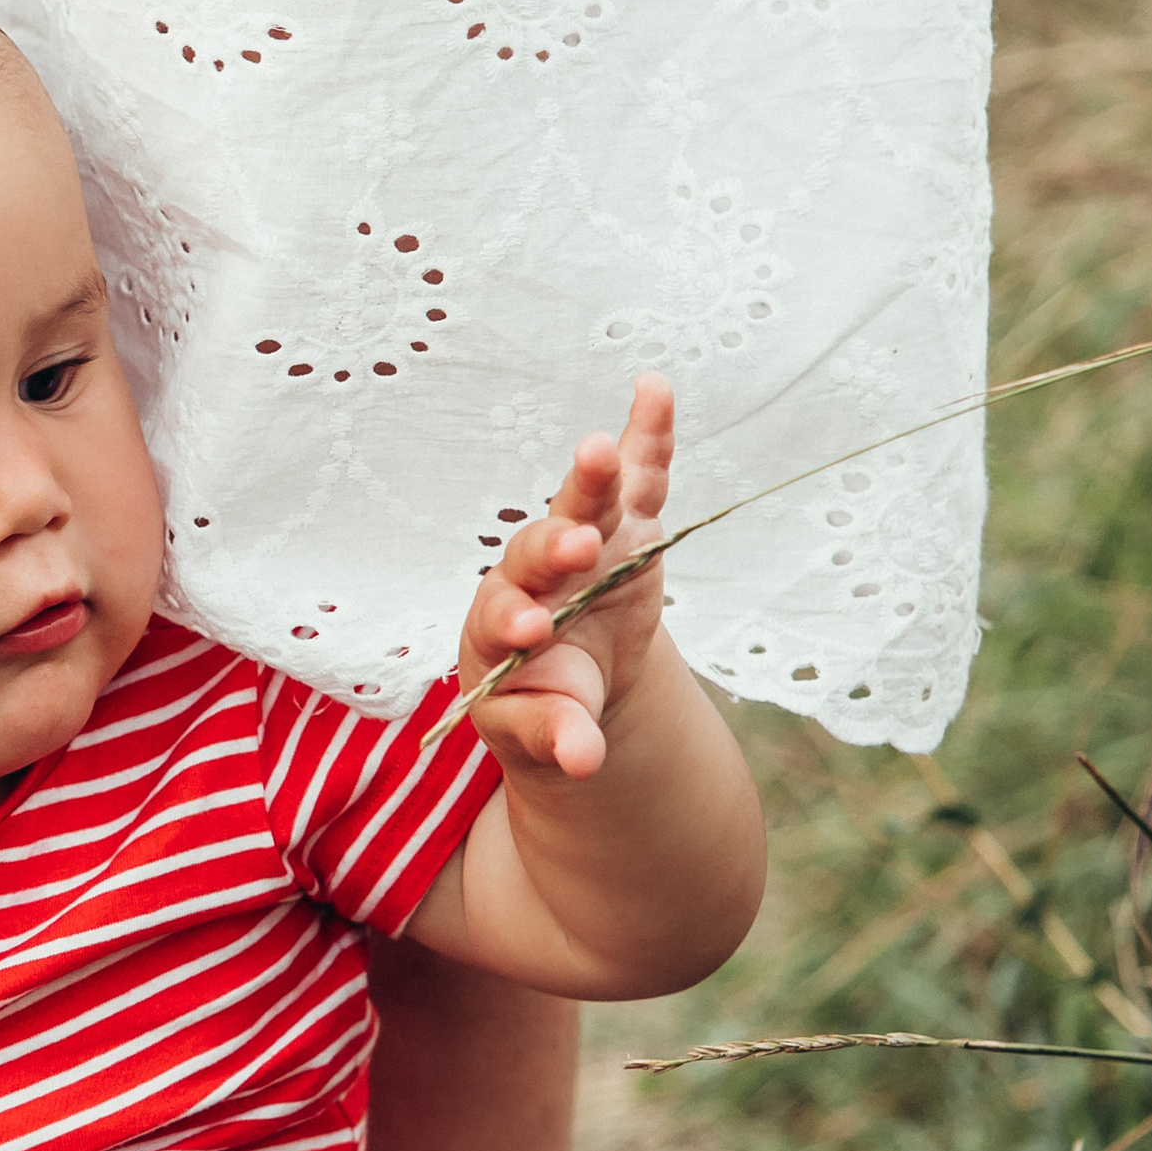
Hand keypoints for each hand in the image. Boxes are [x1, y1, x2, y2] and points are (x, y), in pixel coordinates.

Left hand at [459, 374, 674, 782]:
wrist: (574, 674)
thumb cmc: (542, 703)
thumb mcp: (544, 733)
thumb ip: (557, 739)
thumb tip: (584, 762)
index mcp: (498, 623)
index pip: (499, 615)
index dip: (514, 619)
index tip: (528, 628)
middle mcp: (532, 572)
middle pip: (535, 548)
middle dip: (554, 546)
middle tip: (574, 546)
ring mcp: (581, 538)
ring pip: (580, 503)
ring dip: (591, 478)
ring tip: (600, 450)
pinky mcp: (625, 524)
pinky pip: (636, 476)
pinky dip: (645, 435)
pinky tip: (653, 388)